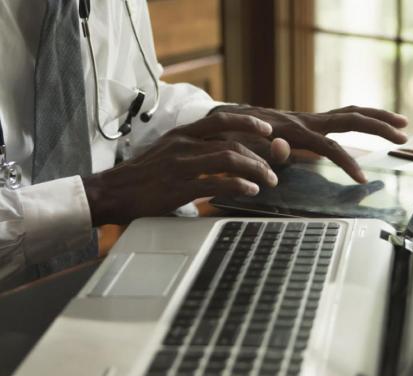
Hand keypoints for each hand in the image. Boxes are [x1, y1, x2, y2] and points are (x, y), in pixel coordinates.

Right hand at [83, 113, 277, 225]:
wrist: (111, 192)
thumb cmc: (143, 174)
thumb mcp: (167, 150)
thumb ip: (193, 147)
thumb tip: (223, 151)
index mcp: (181, 134)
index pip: (220, 119)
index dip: (248, 121)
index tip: (267, 129)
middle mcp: (182, 145)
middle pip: (232, 144)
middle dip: (259, 157)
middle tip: (272, 171)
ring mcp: (180, 166)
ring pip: (228, 160)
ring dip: (255, 170)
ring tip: (268, 181)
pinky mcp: (177, 188)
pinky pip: (216, 184)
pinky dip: (239, 186)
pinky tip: (250, 190)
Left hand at [209, 105, 407, 182]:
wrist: (229, 120)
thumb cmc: (237, 139)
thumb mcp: (246, 149)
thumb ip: (263, 150)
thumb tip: (280, 146)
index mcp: (296, 131)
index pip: (330, 148)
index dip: (347, 163)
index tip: (362, 181)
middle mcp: (308, 120)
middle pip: (352, 118)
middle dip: (379, 126)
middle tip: (403, 136)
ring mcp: (312, 118)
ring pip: (351, 112)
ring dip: (378, 116)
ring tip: (402, 124)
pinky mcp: (312, 120)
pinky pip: (343, 115)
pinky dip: (363, 117)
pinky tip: (376, 123)